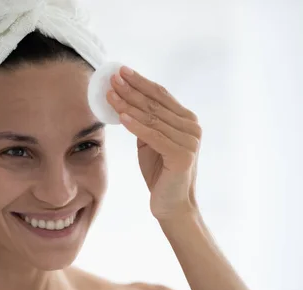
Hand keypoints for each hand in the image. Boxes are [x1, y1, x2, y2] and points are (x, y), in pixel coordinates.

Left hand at [106, 66, 201, 221]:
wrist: (173, 205)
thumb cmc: (161, 174)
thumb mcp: (151, 143)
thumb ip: (146, 123)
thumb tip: (126, 102)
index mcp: (187, 120)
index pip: (161, 95)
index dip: (140, 82)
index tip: (120, 71)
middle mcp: (192, 127)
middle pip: (156, 104)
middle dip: (131, 89)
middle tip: (112, 78)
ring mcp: (189, 141)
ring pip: (152, 118)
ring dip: (129, 104)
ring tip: (110, 94)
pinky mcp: (182, 155)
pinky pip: (154, 136)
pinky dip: (136, 126)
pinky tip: (121, 117)